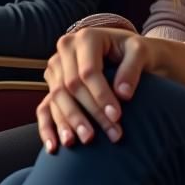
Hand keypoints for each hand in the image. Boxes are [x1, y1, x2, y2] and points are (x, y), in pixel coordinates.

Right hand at [37, 27, 154, 153]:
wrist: (124, 52)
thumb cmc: (133, 51)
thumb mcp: (140, 52)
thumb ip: (132, 68)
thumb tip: (123, 94)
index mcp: (86, 37)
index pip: (88, 72)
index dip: (101, 95)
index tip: (117, 116)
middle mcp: (65, 48)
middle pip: (71, 86)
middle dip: (90, 113)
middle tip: (111, 134)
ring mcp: (56, 66)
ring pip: (57, 98)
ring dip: (70, 123)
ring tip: (87, 141)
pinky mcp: (52, 83)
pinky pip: (44, 107)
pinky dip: (48, 128)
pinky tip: (54, 147)